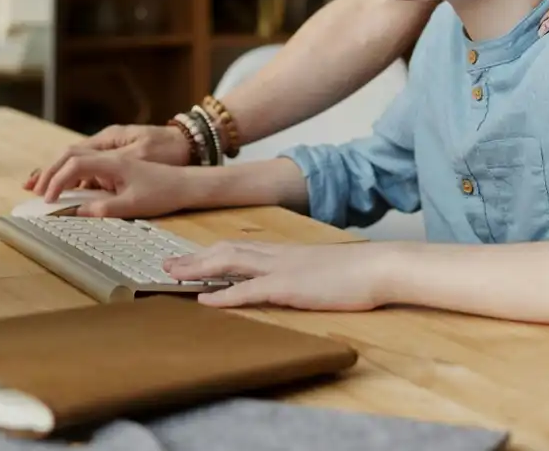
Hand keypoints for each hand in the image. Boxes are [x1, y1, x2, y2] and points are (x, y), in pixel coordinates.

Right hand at [26, 124, 190, 195]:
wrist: (190, 176)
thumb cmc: (165, 186)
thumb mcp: (136, 201)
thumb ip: (105, 206)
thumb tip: (77, 212)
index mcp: (115, 153)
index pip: (75, 162)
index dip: (58, 180)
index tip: (49, 199)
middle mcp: (112, 145)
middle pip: (71, 154)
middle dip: (50, 171)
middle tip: (32, 189)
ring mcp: (115, 149)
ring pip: (79, 157)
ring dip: (61, 172)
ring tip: (42, 189)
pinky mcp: (118, 158)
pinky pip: (90, 163)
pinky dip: (75, 174)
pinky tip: (67, 187)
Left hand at [164, 240, 396, 310]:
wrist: (381, 265)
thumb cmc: (361, 270)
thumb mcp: (327, 268)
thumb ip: (307, 270)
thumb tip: (299, 278)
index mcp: (289, 252)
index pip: (243, 247)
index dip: (214, 251)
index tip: (191, 257)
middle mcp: (280, 255)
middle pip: (229, 250)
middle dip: (196, 257)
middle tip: (167, 265)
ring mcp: (284, 268)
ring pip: (232, 262)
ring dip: (200, 269)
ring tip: (174, 276)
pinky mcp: (290, 287)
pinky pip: (251, 289)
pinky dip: (225, 295)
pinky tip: (205, 301)